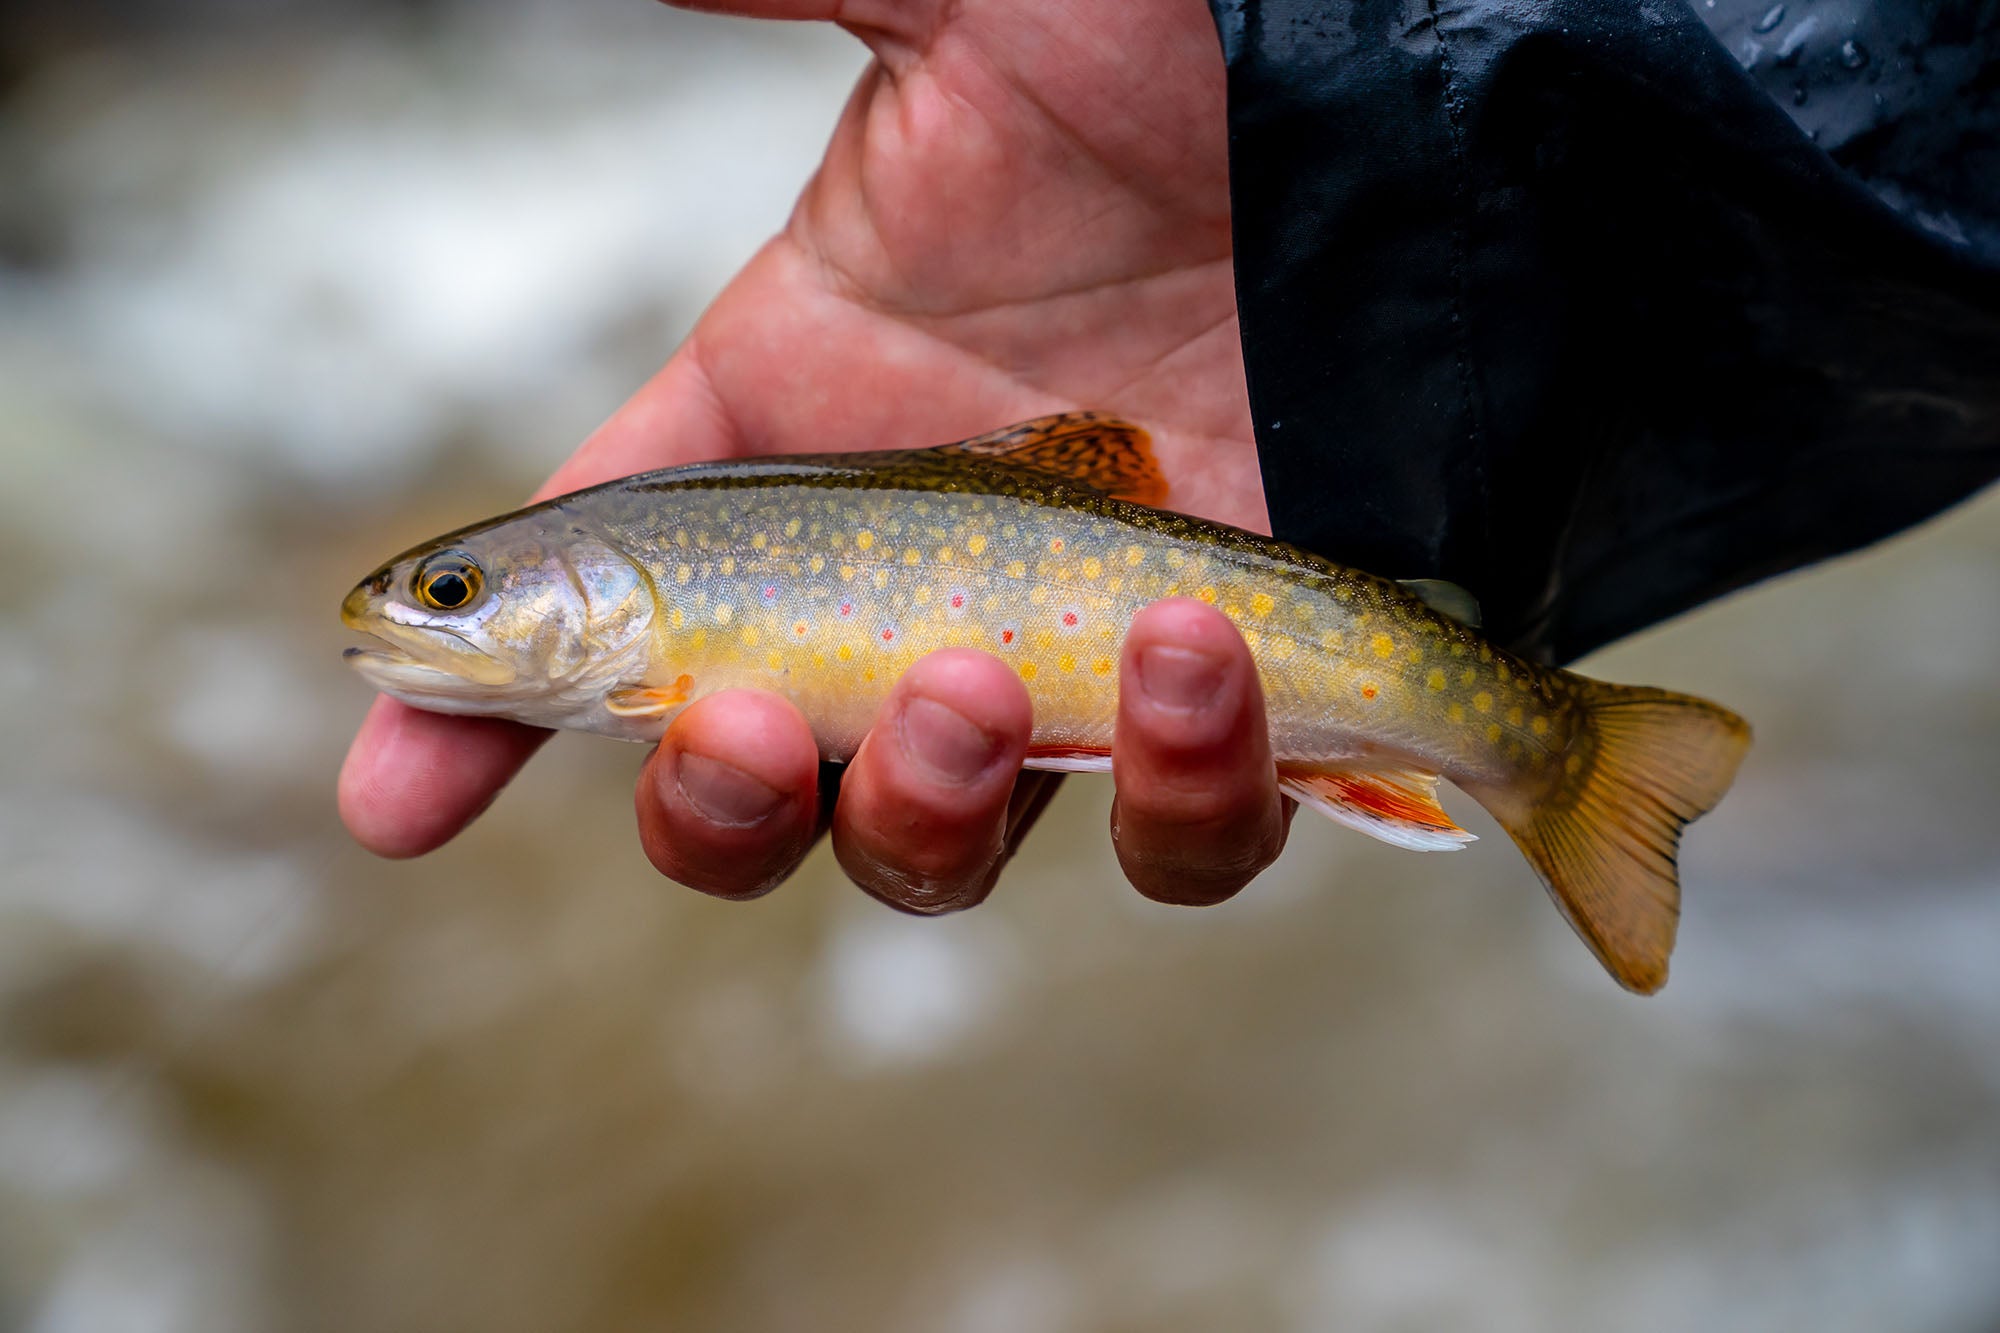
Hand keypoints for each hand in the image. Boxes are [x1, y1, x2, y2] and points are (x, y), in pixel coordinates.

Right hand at [340, 0, 1291, 906]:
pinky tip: (1196, 658)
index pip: (606, 601)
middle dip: (714, 805)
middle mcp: (914, 574)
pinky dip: (1171, 788)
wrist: (1440, 143)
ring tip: (977, 682)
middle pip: (753, 787)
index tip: (390, 799)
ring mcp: (1073, 661)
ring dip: (924, 810)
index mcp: (806, 433)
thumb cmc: (1204, 69)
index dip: (481, 718)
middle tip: (749, 724)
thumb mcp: (977, 25)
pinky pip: (1179, 834)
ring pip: (945, 849)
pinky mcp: (1237, 708)